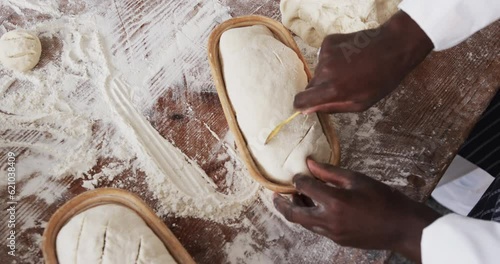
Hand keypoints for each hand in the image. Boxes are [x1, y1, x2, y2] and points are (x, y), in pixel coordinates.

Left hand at [273, 159, 439, 262]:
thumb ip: (330, 172)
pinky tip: (315, 208)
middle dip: (281, 204)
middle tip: (275, 195)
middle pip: (294, 214)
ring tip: (296, 198)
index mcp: (334, 201)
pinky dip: (311, 218)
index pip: (304, 187)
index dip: (299, 178)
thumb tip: (310, 163)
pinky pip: (317, 228)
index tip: (299, 174)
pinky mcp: (338, 240)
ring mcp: (332, 233)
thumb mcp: (357, 179)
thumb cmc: (383, 199)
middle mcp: (329, 220)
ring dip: (296, 211)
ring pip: (304, 223)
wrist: (402, 227)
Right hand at [294, 11, 433, 112]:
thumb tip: (307, 110)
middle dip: (321, 88)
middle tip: (341, 85)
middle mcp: (325, 71)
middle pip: (311, 85)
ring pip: (318, 70)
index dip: (302, 104)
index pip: (301, 100)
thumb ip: (331, 107)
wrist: (393, 47)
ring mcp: (325, 54)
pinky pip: (323, 56)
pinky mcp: (328, 42)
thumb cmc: (381, 79)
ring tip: (350, 69)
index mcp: (333, 89)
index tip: (308, 105)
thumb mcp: (360, 103)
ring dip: (329, 73)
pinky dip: (332, 59)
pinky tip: (349, 57)